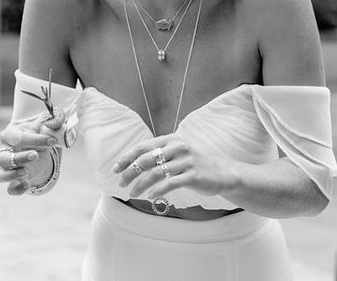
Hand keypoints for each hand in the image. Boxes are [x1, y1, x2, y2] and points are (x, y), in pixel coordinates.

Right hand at [0, 111, 64, 194]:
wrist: (39, 146)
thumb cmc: (39, 132)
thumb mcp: (45, 123)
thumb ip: (53, 120)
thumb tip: (56, 121)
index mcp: (9, 134)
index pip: (17, 138)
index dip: (35, 140)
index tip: (52, 141)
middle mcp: (4, 152)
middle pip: (3, 158)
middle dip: (20, 158)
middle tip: (36, 155)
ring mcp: (7, 168)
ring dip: (12, 175)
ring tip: (26, 171)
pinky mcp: (14, 181)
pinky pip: (10, 189)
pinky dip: (17, 189)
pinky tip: (28, 184)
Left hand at [112, 134, 236, 199]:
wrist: (221, 172)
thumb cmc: (193, 164)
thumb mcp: (176, 153)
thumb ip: (159, 154)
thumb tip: (133, 163)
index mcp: (170, 139)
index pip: (142, 146)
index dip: (126, 157)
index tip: (115, 169)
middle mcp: (177, 147)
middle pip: (146, 159)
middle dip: (130, 172)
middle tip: (121, 183)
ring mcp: (185, 161)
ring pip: (156, 173)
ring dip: (140, 184)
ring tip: (132, 193)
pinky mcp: (193, 175)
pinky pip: (170, 183)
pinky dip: (157, 190)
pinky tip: (149, 197)